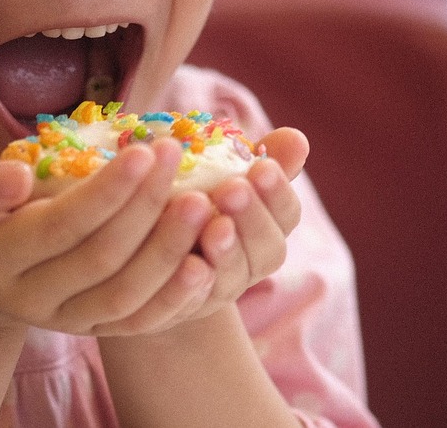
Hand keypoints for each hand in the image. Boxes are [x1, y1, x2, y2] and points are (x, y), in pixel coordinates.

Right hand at [0, 139, 220, 337]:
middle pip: (101, 258)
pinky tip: (205, 260)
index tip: (144, 150)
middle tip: (178, 159)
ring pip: (126, 296)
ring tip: (203, 204)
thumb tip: (19, 176)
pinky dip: (175, 296)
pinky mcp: (92, 329)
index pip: (60, 226)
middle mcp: (30, 300)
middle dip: (146, 207)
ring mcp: (65, 320)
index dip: (106, 191)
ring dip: (169, 251)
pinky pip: (139, 322)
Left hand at [182, 127, 308, 317]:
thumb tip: (296, 138)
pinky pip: (194, 302)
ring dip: (227, 251)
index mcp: (267, 227)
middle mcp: (250, 263)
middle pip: (268, 250)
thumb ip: (262, 158)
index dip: (277, 193)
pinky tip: (188, 263)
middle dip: (252, 218)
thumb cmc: (195, 196)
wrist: (150, 251)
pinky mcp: (185, 309)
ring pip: (233, 278)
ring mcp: (220, 290)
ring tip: (213, 225)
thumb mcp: (225, 173)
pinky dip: (195, 284)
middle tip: (232, 189)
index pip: (287, 214)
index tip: (262, 167)